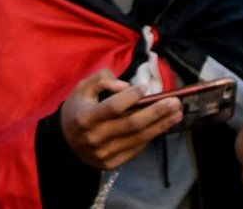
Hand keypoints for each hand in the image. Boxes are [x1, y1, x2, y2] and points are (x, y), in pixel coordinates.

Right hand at [58, 72, 178, 171]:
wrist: (66, 142)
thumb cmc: (78, 109)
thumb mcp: (82, 88)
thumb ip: (102, 80)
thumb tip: (126, 86)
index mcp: (85, 118)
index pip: (113, 107)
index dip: (130, 97)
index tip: (146, 87)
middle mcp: (95, 138)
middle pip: (132, 124)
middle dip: (157, 112)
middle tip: (175, 102)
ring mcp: (104, 154)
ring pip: (138, 138)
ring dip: (161, 125)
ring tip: (177, 114)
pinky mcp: (111, 164)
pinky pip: (136, 149)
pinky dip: (150, 136)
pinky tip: (162, 125)